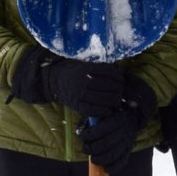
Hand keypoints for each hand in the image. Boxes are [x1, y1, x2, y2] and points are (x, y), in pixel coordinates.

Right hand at [13, 49, 133, 117]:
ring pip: (103, 99)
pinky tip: (108, 110)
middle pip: (108, 86)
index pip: (108, 72)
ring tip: (117, 100)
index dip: (118, 77)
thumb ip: (99, 67)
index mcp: (85, 68)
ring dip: (114, 100)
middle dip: (119, 89)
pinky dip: (103, 111)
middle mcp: (83, 81)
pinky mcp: (76, 105)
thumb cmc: (72, 71)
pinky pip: (92, 110)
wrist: (53, 80)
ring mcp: (79, 94)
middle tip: (122, 90)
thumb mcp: (84, 64)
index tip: (122, 79)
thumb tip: (119, 73)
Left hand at [78, 110, 139, 169]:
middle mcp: (123, 132)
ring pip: (113, 155)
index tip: (83, 137)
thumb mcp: (103, 114)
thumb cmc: (111, 118)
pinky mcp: (128, 152)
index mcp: (115, 121)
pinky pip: (122, 162)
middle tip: (86, 150)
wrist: (131, 120)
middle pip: (105, 144)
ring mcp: (127, 143)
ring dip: (100, 160)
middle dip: (92, 149)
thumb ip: (93, 121)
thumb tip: (80, 133)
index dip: (88, 136)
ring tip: (93, 160)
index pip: (100, 131)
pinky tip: (105, 169)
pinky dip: (113, 168)